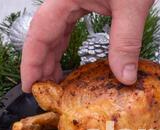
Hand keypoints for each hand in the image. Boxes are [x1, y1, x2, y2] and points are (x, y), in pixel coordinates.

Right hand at [21, 0, 153, 91]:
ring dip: (54, 56)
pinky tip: (71, 58)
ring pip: (56, 30)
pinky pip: (70, 25)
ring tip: (56, 81)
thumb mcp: (131, 5)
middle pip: (44, 34)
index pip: (38, 34)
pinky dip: (68, 44)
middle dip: (41, 64)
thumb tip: (124, 76)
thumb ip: (126, 42)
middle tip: (44, 92)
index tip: (28, 86)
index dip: (30, 63)